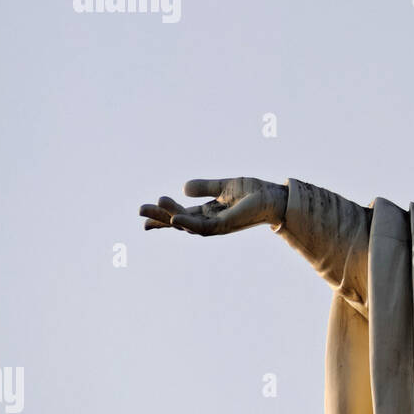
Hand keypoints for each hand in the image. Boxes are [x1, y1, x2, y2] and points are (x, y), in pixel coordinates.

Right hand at [139, 178, 286, 235]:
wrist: (274, 197)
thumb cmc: (253, 192)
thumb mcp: (224, 186)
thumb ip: (205, 187)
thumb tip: (183, 188)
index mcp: (208, 212)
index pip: (181, 215)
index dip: (163, 215)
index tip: (144, 214)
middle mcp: (210, 221)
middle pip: (179, 222)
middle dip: (160, 217)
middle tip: (140, 210)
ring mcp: (216, 225)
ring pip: (187, 224)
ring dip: (170, 216)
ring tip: (155, 205)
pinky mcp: (225, 225)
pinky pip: (202, 227)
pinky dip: (188, 223)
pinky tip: (176, 217)